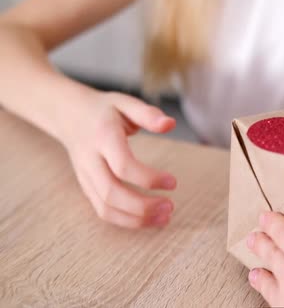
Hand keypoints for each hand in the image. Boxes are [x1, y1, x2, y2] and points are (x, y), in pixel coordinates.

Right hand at [62, 91, 176, 228]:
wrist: (69, 116)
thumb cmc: (104, 110)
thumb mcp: (126, 103)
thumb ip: (148, 114)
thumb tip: (170, 124)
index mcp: (103, 137)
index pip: (123, 165)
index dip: (149, 178)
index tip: (173, 183)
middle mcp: (91, 160)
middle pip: (112, 192)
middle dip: (142, 206)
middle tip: (170, 207)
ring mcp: (86, 177)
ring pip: (106, 207)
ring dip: (136, 219)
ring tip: (164, 218)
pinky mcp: (86, 188)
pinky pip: (103, 211)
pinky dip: (126, 221)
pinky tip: (148, 219)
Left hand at [246, 212, 283, 307]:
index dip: (273, 222)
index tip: (266, 215)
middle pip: (271, 251)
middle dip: (262, 241)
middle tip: (255, 234)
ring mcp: (283, 295)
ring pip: (265, 275)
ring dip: (259, 268)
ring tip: (253, 268)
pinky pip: (269, 299)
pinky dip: (265, 293)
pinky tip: (268, 298)